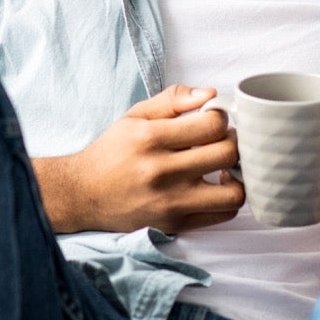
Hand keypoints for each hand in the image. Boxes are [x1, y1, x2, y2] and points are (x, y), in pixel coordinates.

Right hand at [33, 85, 243, 233]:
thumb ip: (174, 99)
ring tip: (224, 166)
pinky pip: (222, 215)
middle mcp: (161, 172)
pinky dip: (226, 199)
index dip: (221, 117)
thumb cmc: (114, 150)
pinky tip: (215, 186)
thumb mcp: (136, 115)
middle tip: (223, 139)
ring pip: (233, 193)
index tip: (213, 119)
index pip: (212, 124)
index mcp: (151, 138)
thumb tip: (212, 94)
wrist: (83, 193)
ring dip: (237, 176)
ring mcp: (169, 203)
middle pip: (227, 154)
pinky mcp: (174, 225)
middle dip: (233, 141)